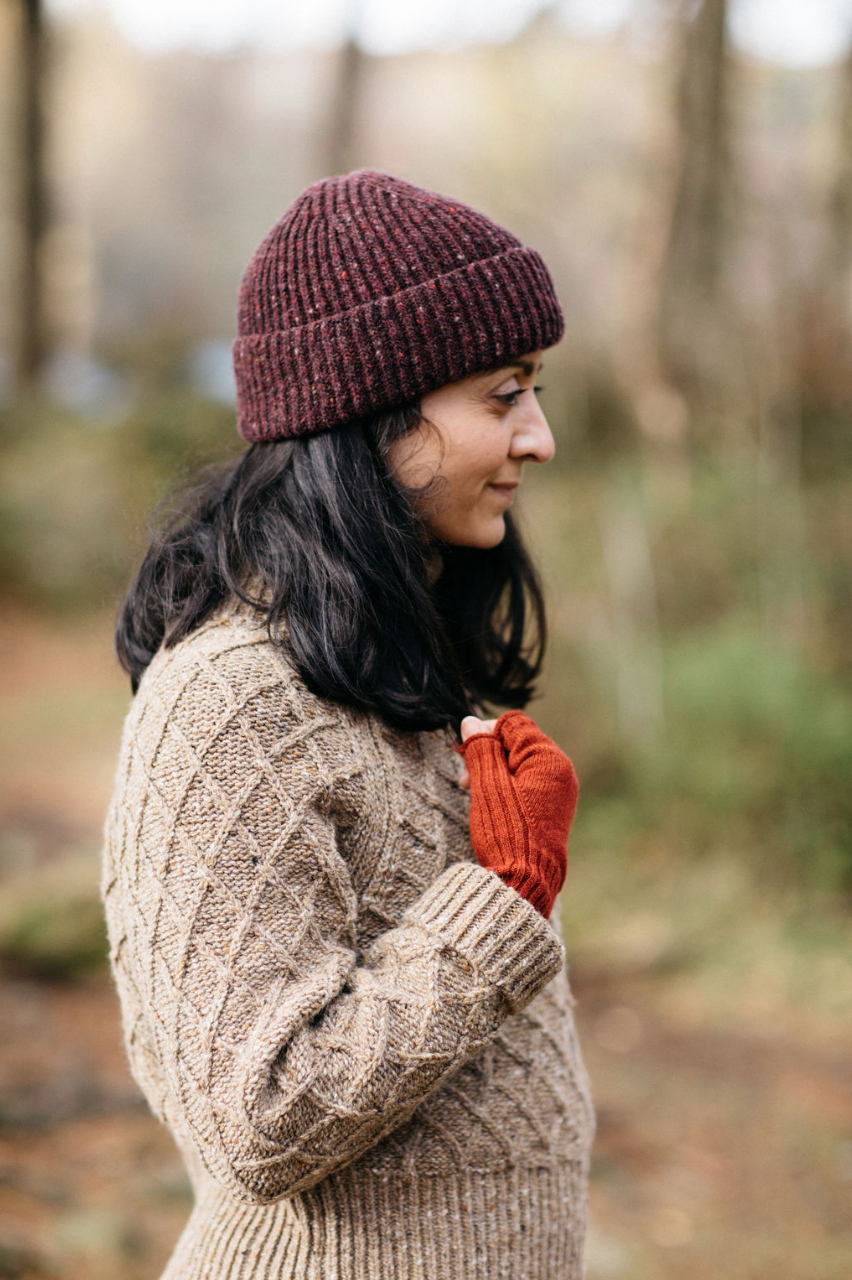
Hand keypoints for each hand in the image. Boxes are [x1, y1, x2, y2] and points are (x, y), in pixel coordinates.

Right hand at [455, 710, 577, 918]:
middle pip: (518, 742)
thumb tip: (471, 721)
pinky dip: (505, 786)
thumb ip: (480, 749)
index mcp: (549, 760)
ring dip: (493, 771)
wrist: (525, 884)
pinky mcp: (553, 810)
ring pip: (520, 764)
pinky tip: (489, 803)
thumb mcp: (486, 786)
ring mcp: (559, 792)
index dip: (485, 731)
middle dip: (488, 753)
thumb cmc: (506, 833)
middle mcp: (561, 772)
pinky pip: (527, 783)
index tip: (463, 750)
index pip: (514, 725)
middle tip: (464, 777)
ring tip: (473, 792)